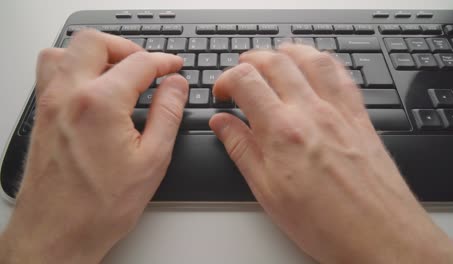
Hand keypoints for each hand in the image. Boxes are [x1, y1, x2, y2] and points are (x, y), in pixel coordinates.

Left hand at [0, 30, 187, 263]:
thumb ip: (168, 113)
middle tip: (147, 65)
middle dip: (127, 47)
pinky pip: (51, 72)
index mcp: (100, 104)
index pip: (138, 63)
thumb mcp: (152, 160)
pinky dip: (73, 66)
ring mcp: (49, 103)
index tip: (174, 67)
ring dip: (96, 53)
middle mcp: (69, 95)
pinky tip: (92, 87)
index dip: (163, 62)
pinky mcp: (41, 115)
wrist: (57, 234)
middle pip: (96, 42)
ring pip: (66, 51)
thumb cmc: (99, 207)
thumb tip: (176, 86)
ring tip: (118, 71)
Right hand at [210, 45, 452, 263]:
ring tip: (273, 60)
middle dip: (250, 60)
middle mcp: (312, 112)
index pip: (246, 81)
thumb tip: (222, 124)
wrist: (379, 235)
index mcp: (282, 132)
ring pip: (310, 57)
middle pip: (275, 61)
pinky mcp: (359, 115)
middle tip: (241, 74)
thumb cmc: (326, 223)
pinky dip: (321, 61)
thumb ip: (241, 149)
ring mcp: (339, 110)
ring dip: (286, 52)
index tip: (222, 93)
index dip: (226, 79)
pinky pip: (340, 72)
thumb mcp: (268, 192)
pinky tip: (313, 69)